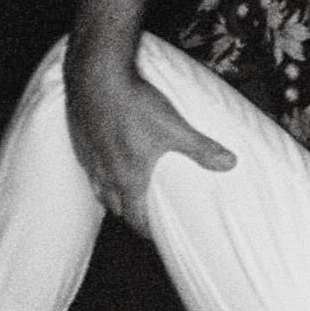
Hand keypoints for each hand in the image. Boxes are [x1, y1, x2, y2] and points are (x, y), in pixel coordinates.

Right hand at [65, 55, 235, 237]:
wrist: (96, 76)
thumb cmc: (135, 105)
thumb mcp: (175, 128)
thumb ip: (202, 149)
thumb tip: (230, 163)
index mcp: (128, 178)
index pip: (134, 217)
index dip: (146, 229)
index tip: (154, 234)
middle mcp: (104, 173)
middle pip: (114, 205)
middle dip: (128, 212)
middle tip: (141, 213)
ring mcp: (89, 156)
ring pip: (97, 186)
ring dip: (110, 193)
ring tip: (122, 191)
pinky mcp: (79, 138)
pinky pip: (87, 164)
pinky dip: (97, 170)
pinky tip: (105, 158)